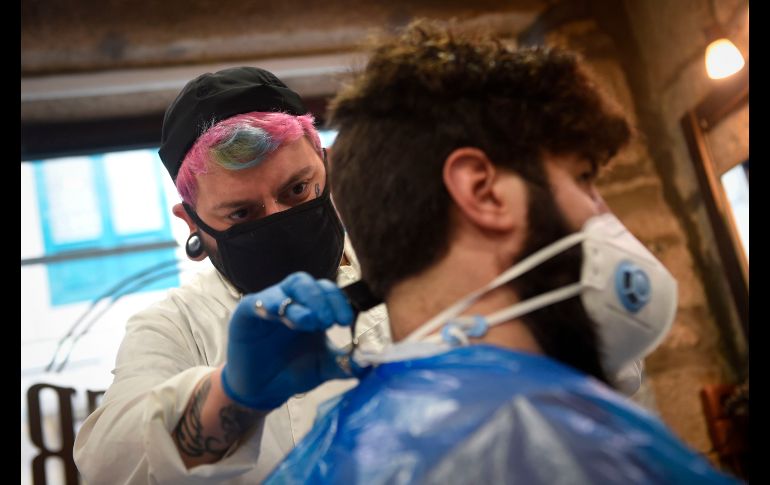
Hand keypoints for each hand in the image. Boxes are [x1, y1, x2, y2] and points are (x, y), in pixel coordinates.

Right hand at [221, 272, 357, 409]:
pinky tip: (279, 315)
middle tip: (328, 321)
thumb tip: (370, 362)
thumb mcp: (324, 366)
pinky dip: (270, 304)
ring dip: (302, 302)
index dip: (338, 301)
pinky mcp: (247, 314)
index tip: (346, 320)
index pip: (328, 291)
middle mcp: (292, 301)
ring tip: (310, 322)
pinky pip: (258, 301)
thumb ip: (346, 362)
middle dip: (322, 298)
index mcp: (312, 308)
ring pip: (288, 287)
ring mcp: (270, 304)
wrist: (262, 391)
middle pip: (308, 282)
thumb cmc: (294, 372)